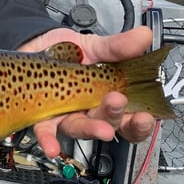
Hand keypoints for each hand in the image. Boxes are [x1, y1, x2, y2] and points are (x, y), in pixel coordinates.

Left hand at [18, 26, 156, 157]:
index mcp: (108, 97)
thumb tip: (143, 36)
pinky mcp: (43, 114)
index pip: (130, 118)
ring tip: (100, 128)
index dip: (140, 122)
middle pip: (108, 123)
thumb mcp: (96, 46)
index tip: (146, 116)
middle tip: (118, 101)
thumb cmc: (69, 54)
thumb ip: (118, 46)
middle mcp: (89, 111)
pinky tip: (53, 147)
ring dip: (90, 129)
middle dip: (116, 115)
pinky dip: (49, 139)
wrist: (37, 45)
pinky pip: (45, 130)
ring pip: (80, 128)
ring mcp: (67, 115)